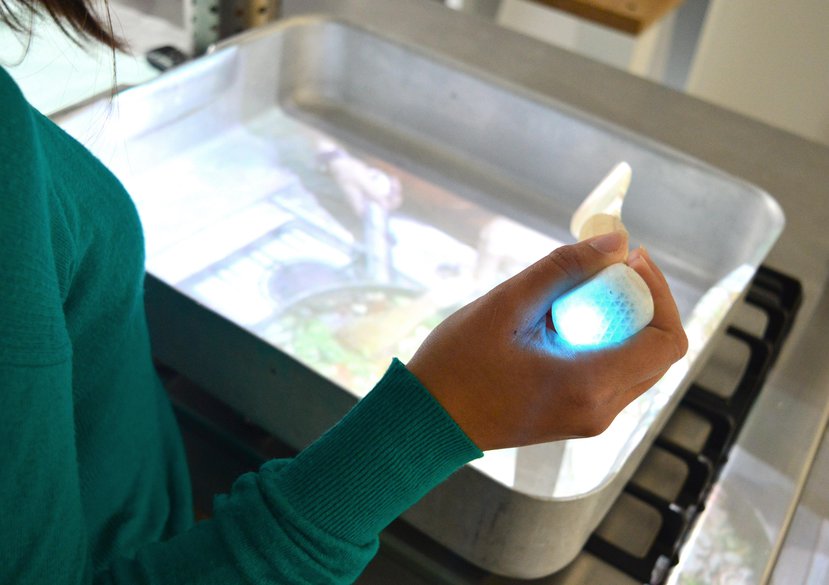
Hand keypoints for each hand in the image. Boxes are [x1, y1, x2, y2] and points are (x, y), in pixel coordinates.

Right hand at [406, 231, 687, 450]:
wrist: (426, 420)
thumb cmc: (456, 365)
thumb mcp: (506, 305)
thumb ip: (565, 269)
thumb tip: (617, 242)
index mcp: (588, 385)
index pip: (666, 340)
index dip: (659, 292)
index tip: (628, 260)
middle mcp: (599, 411)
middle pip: (657, 353)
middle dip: (641, 303)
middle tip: (604, 269)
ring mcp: (589, 420)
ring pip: (638, 365)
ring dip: (623, 323)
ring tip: (578, 294)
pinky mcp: (577, 419)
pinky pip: (613, 376)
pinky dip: (605, 342)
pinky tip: (564, 321)